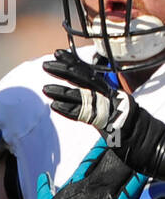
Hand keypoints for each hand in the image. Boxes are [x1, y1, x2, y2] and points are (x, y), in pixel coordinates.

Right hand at [32, 138, 146, 198]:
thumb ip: (44, 190)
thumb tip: (43, 178)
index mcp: (73, 186)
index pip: (88, 163)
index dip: (98, 151)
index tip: (106, 140)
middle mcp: (88, 189)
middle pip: (106, 166)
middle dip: (116, 153)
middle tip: (126, 141)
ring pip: (119, 178)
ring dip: (128, 166)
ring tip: (138, 153)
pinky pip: (127, 196)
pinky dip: (135, 185)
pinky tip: (143, 174)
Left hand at [44, 48, 164, 177]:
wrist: (153, 144)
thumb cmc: (132, 132)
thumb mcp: (112, 114)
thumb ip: (97, 106)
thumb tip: (79, 100)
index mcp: (111, 93)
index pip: (90, 74)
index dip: (73, 63)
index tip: (58, 54)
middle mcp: (112, 96)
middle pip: (86, 80)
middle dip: (65, 71)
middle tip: (46, 65)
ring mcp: (112, 108)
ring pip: (84, 96)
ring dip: (63, 92)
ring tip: (45, 89)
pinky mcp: (110, 122)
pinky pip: (87, 114)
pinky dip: (70, 110)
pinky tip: (55, 106)